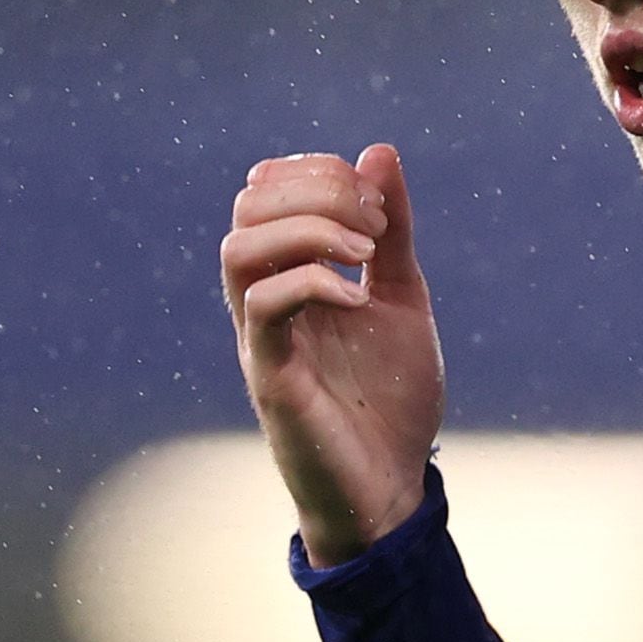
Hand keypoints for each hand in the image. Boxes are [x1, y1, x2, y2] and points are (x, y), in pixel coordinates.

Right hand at [222, 143, 443, 563]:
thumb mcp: (403, 298)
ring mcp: (262, 340)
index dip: (318, 172)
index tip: (378, 204)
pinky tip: (358, 299)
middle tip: (374, 227)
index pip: (266, 190)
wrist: (392, 489)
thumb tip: (378, 152)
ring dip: (308, 230)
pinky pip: (262, 307)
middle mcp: (264, 302)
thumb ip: (392, 232)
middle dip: (316, 191)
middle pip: (247, 207)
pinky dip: (312, 282)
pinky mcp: (271, 378)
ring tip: (363, 255)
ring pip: (238, 249)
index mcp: (290, 277)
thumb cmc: (391, 401)